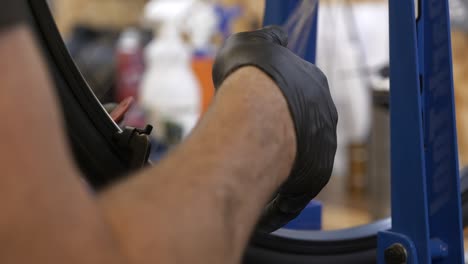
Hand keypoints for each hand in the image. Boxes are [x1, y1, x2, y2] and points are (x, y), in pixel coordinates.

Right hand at [213, 26, 337, 232]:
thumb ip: (266, 41)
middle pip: (301, 133)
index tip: (257, 115)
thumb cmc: (251, 77)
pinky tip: (260, 200)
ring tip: (250, 173)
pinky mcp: (313, 178)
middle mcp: (324, 118)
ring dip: (277, 170)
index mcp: (313, 87)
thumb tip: (275, 38)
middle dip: (278, 140)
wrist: (257, 109)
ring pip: (299, 163)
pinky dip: (277, 200)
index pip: (299, 99)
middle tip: (250, 145)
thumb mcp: (252, 43)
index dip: (276, 107)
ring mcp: (323, 148)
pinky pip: (294, 193)